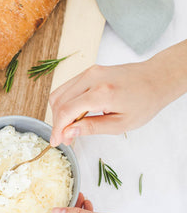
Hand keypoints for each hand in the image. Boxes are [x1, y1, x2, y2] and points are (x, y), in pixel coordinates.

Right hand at [49, 62, 163, 146]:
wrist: (157, 78)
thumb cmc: (144, 102)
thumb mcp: (121, 124)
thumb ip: (91, 128)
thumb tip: (68, 133)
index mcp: (101, 93)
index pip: (66, 111)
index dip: (57, 129)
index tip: (55, 142)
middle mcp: (91, 78)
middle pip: (58, 101)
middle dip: (58, 122)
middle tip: (66, 138)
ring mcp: (89, 71)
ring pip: (59, 93)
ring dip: (59, 112)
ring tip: (71, 127)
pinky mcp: (89, 71)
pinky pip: (68, 87)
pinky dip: (65, 102)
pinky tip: (75, 115)